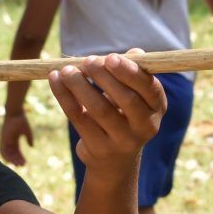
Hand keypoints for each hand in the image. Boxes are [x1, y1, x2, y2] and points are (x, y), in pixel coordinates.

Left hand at [0, 109, 32, 165]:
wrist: (15, 113)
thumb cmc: (21, 120)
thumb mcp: (27, 131)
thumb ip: (29, 139)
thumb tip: (32, 147)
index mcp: (14, 140)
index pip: (17, 152)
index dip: (21, 158)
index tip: (25, 163)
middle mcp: (9, 141)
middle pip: (12, 154)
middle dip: (17, 161)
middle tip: (22, 166)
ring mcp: (5, 141)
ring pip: (7, 154)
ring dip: (12, 160)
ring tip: (18, 164)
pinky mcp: (2, 139)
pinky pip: (2, 150)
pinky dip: (6, 156)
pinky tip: (10, 161)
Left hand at [49, 53, 165, 172]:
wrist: (114, 160)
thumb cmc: (123, 116)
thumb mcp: (133, 96)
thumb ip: (132, 74)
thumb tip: (135, 53)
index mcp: (157, 108)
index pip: (150, 88)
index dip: (130, 72)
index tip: (110, 57)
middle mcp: (145, 127)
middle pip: (126, 100)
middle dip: (104, 77)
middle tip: (87, 61)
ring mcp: (123, 141)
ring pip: (100, 109)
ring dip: (80, 85)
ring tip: (67, 70)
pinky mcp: (99, 148)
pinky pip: (78, 118)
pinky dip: (64, 96)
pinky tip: (55, 79)